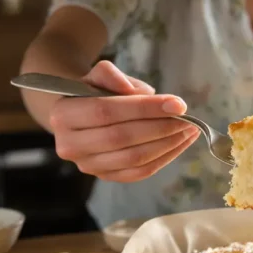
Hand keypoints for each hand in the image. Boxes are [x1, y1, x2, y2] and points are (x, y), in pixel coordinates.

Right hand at [49, 61, 199, 182]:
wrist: (82, 116)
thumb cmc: (95, 92)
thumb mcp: (98, 75)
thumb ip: (113, 75)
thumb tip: (141, 93)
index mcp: (63, 114)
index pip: (107, 111)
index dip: (144, 108)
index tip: (177, 104)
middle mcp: (70, 145)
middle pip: (122, 138)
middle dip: (161, 127)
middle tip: (188, 119)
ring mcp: (87, 165)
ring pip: (133, 158)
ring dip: (167, 144)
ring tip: (189, 130)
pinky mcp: (105, 177)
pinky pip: (139, 172)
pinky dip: (164, 158)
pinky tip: (180, 144)